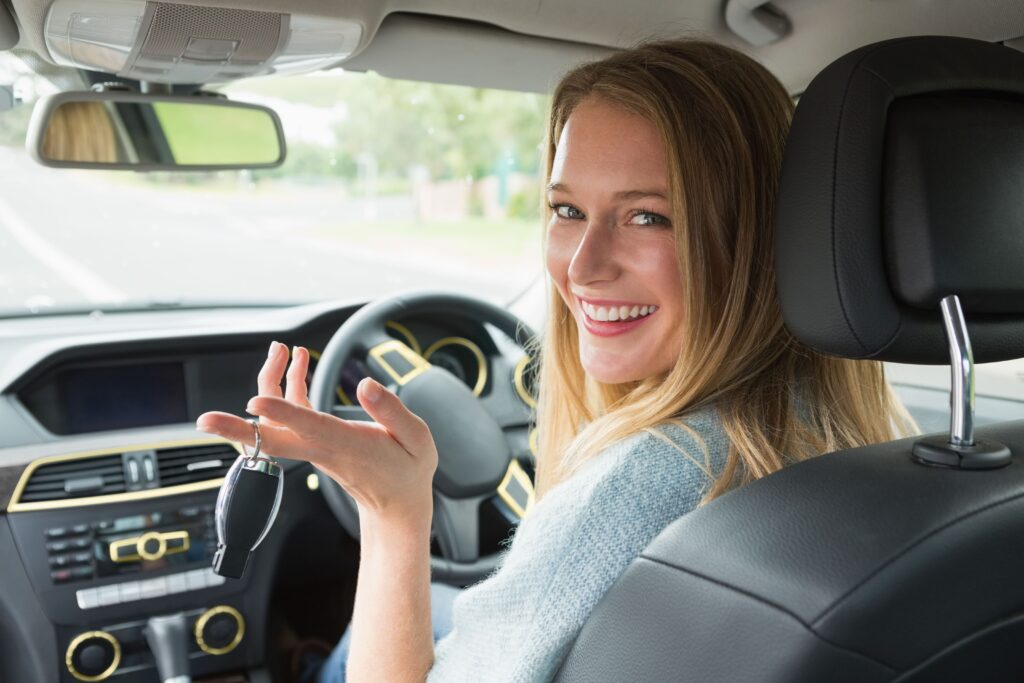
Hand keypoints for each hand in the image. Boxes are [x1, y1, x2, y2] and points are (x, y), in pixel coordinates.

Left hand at [196, 341, 437, 525]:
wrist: (397, 505)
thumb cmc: (408, 471)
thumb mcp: (417, 440)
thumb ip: (393, 411)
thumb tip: (366, 384)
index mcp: (347, 446)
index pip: (308, 427)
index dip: (281, 411)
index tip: (255, 400)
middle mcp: (322, 448)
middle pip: (270, 438)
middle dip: (235, 428)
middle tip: (204, 420)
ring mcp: (314, 446)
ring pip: (277, 418)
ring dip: (270, 381)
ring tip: (282, 348)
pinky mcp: (315, 441)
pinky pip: (292, 413)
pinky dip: (289, 386)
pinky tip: (298, 361)